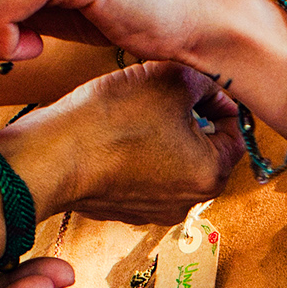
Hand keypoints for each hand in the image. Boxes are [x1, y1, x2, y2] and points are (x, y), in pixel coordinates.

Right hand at [0, 61, 243, 225]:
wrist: (51, 156)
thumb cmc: (112, 120)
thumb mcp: (171, 78)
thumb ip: (205, 80)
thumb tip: (211, 86)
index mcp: (211, 175)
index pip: (235, 132)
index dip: (219, 101)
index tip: (200, 85)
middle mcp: (188, 202)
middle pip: (204, 148)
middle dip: (190, 117)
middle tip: (166, 91)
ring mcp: (154, 209)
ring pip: (172, 160)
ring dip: (162, 133)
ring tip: (138, 109)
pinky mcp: (123, 208)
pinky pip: (142, 173)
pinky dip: (136, 152)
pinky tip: (117, 132)